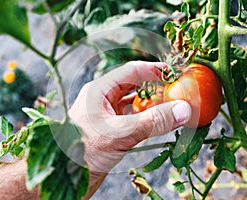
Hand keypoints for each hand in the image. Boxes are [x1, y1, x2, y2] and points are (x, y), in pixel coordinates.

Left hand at [68, 61, 191, 197]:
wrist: (64, 176)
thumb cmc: (82, 151)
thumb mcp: (120, 133)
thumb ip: (153, 121)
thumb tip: (182, 110)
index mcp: (99, 90)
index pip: (132, 71)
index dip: (154, 70)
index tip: (175, 73)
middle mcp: (103, 100)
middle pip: (134, 85)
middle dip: (155, 87)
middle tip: (176, 91)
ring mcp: (106, 115)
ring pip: (134, 103)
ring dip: (152, 105)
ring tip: (171, 107)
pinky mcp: (110, 131)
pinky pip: (132, 119)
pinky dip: (146, 120)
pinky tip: (157, 125)